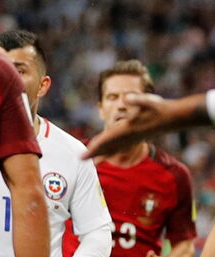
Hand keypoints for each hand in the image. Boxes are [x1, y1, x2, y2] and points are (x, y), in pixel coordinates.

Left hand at [83, 92, 206, 157]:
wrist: (175, 118)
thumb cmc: (160, 108)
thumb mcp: (148, 101)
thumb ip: (136, 99)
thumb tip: (125, 97)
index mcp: (127, 129)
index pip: (106, 140)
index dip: (94, 147)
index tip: (83, 155)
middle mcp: (128, 136)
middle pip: (108, 146)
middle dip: (95, 152)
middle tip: (81, 159)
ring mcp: (133, 138)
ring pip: (115, 147)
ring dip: (103, 152)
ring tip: (93, 160)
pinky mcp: (137, 137)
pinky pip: (121, 146)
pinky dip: (113, 150)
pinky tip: (110, 153)